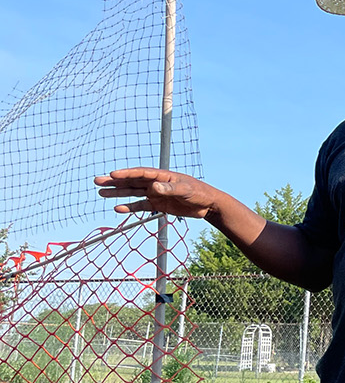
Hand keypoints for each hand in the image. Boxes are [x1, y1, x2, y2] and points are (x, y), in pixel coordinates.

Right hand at [94, 168, 220, 219]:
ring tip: (101, 193)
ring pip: (132, 192)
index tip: (112, 174)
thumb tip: (154, 187)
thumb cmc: (199, 193)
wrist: (208, 204)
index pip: (140, 174)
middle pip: (131, 182)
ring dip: (117, 193)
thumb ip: (170, 189)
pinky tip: (118, 208)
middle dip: (115, 181)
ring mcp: (156, 194)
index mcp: (162, 176)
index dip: (126, 174)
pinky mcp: (158, 204)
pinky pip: (140, 205)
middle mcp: (156, 183)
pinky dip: (129, 207)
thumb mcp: (185, 190)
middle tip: (97, 181)